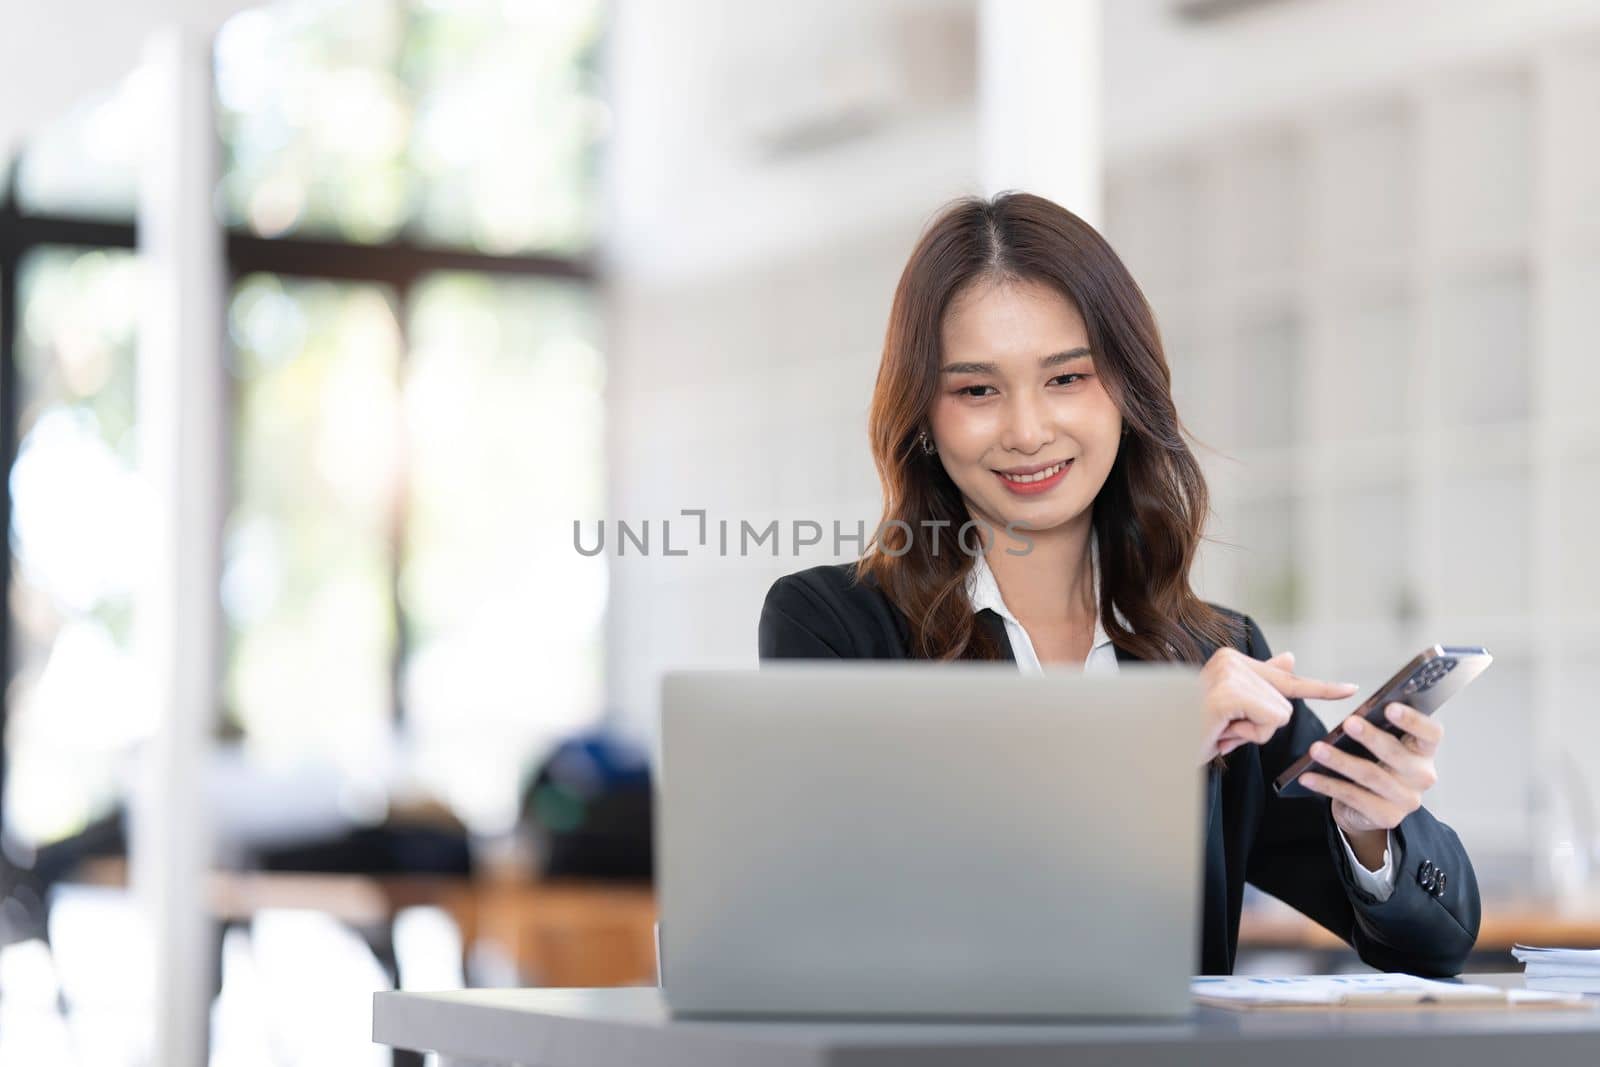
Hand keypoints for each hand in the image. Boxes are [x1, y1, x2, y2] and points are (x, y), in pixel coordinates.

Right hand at [1198, 648, 1358, 764]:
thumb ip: (1261, 687)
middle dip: (1259, 728)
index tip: (1351, 689)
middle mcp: (1231, 660)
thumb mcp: (1233, 711)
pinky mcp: (1229, 695)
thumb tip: (1290, 658)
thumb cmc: (1193, 729)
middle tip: (1224, 730)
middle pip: (1284, 704)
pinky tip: (1222, 732)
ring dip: (1252, 734)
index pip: (1286, 678)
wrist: (1159, 743)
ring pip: (1279, 716)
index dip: (1321, 688)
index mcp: (1232, 661)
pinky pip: (1270, 721)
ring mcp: (1229, 675)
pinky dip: (1250, 735)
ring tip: (1220, 731)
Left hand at [1297, 703, 1442, 836]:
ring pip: (1370, 775)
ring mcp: (1407, 799)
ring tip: (1316, 749)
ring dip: (1340, 761)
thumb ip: (1377, 728)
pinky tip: (1307, 776)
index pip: (1430, 733)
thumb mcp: (1381, 745)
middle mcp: (1422, 776)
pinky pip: (1353, 797)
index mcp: (1424, 751)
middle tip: (1348, 723)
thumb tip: (1355, 715)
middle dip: (1370, 737)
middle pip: (1396, 754)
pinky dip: (1327, 785)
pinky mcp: (1387, 816)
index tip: (1390, 707)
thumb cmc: (1376, 764)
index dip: (1412, 720)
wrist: (1369, 807)